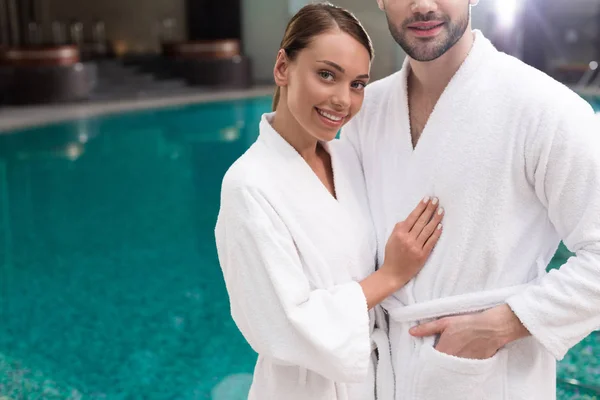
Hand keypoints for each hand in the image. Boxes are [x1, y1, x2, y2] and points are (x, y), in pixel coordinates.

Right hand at [380, 196, 443, 285]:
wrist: (393, 273)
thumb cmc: (392, 255)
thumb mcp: (391, 239)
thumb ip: (399, 228)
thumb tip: (410, 218)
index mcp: (399, 233)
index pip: (412, 217)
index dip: (421, 207)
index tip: (427, 199)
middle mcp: (408, 239)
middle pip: (421, 221)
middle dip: (430, 209)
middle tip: (436, 200)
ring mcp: (416, 247)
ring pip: (428, 230)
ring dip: (435, 219)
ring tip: (441, 210)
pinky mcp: (422, 255)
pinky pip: (431, 242)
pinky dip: (436, 233)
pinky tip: (440, 226)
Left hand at [409, 304, 530, 359]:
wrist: (492, 327)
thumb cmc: (468, 323)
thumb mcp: (445, 322)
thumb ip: (427, 328)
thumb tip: (411, 332)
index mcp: (444, 351)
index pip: (430, 360)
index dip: (427, 357)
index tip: (427, 353)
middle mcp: (453, 361)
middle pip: (440, 366)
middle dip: (437, 362)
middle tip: (438, 354)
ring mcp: (464, 365)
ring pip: (451, 368)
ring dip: (448, 364)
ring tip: (449, 355)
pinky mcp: (474, 366)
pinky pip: (463, 369)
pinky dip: (459, 366)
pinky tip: (460, 357)